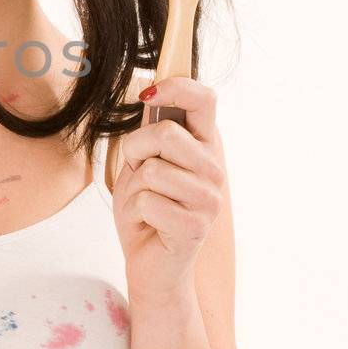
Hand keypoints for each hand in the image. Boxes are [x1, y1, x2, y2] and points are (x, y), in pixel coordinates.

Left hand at [110, 76, 225, 305]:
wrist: (151, 263)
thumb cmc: (147, 209)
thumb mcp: (143, 162)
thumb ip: (151, 130)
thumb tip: (148, 85)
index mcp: (203, 147)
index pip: (204, 100)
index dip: (176, 87)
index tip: (149, 94)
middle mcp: (213, 170)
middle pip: (165, 134)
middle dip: (136, 152)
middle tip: (138, 175)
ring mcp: (209, 199)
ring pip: (153, 170)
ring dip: (134, 189)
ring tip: (145, 205)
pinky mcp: (195, 225)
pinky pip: (148, 202)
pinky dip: (136, 212)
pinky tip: (148, 224)